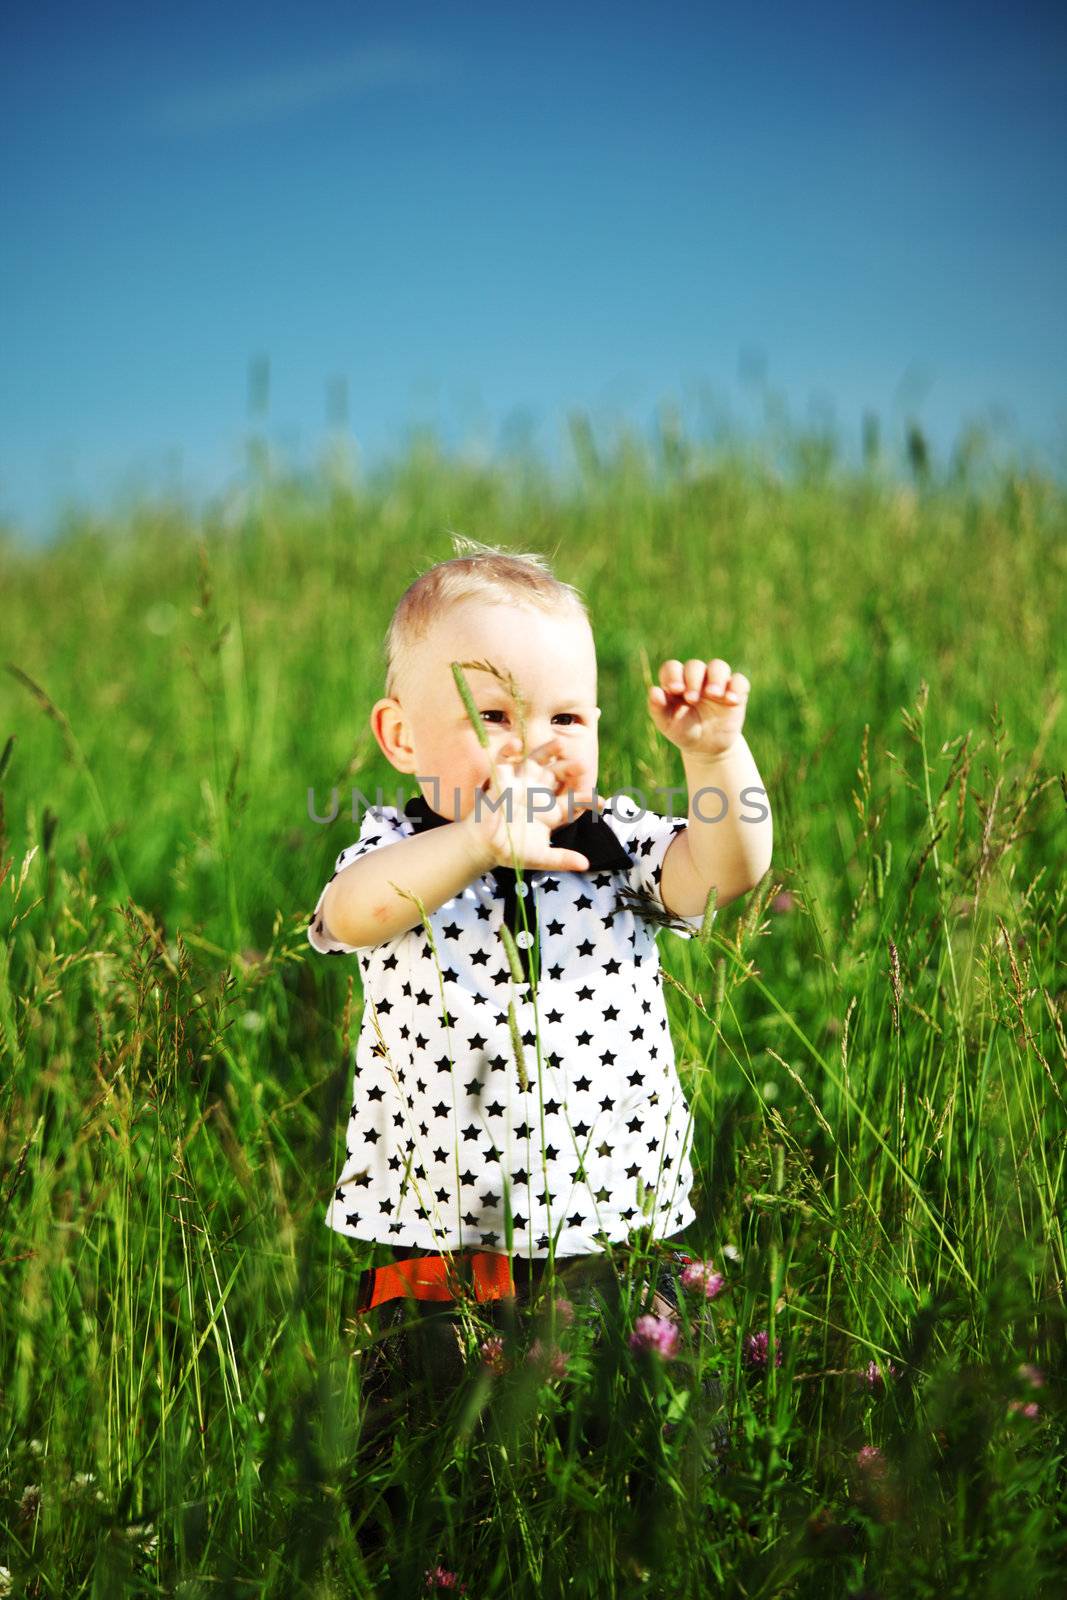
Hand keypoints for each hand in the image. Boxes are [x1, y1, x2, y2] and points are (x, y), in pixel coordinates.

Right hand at [466, 738, 597, 871]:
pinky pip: (504, 760)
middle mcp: (538, 792)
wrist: (484, 847)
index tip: (601, 802)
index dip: (586, 800)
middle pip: (558, 775)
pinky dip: (508, 750)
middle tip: (582, 766)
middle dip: (570, 769)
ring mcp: (520, 783)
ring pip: (536, 761)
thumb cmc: (512, 851)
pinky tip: (516, 745)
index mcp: (550, 810)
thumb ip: (561, 859)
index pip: (572, 801)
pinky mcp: (501, 779)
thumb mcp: (540, 857)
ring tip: (561, 743)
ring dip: (548, 751)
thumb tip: (586, 865)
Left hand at [648, 657, 750, 757]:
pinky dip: (736, 687)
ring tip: (713, 694)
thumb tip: (653, 690)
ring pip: (718, 666)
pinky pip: (739, 681)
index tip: (674, 690)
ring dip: (716, 677)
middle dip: (692, 679)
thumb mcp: (667, 724)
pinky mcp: (735, 692)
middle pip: (695, 665)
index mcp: (677, 682)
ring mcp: (717, 683)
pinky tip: (731, 700)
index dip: (672, 675)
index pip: (672, 668)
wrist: (706, 748)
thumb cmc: (683, 731)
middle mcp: (697, 678)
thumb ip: (657, 708)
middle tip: (692, 699)